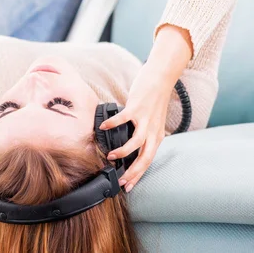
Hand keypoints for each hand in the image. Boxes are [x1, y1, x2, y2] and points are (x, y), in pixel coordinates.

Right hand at [99, 63, 172, 191]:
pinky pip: (124, 119)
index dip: (138, 175)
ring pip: (136, 142)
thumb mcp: (154, 121)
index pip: (148, 161)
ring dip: (123, 151)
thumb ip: (145, 134)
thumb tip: (133, 145)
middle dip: (133, 172)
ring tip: (111, 156)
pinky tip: (103, 127)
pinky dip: (113, 124)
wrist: (161, 78)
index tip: (128, 186)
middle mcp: (153, 130)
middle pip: (145, 157)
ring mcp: (145, 119)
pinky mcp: (137, 107)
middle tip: (121, 181)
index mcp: (156, 136)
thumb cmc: (154, 99)